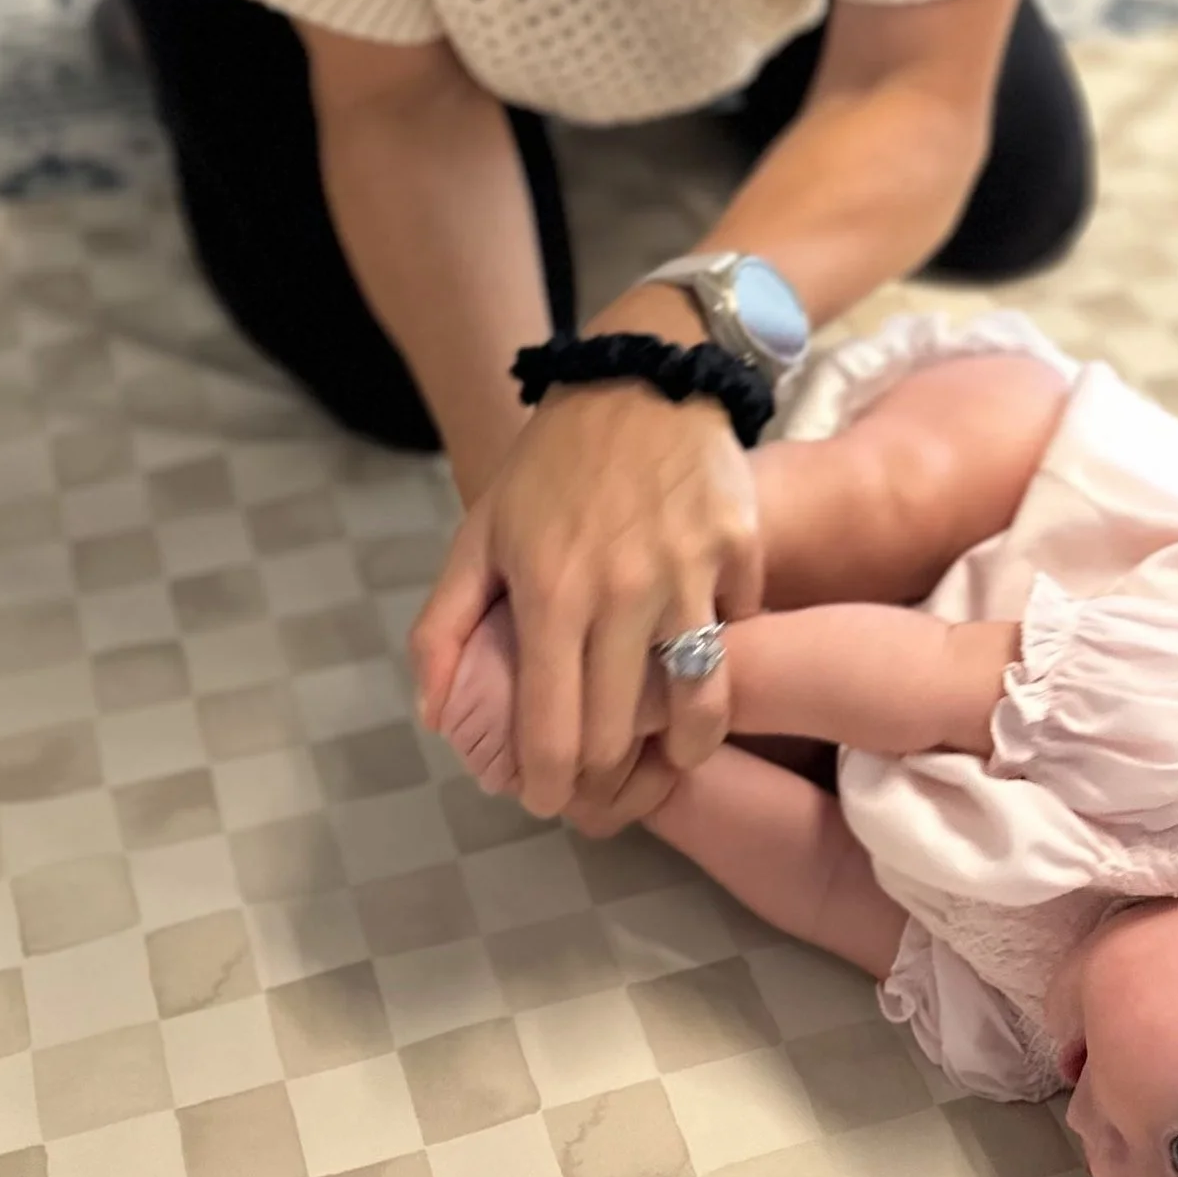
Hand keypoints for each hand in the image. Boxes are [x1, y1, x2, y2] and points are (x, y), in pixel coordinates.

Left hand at [411, 382, 760, 819]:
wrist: (642, 377)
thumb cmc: (553, 466)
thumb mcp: (479, 534)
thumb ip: (442, 627)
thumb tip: (436, 717)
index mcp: (548, 593)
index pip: (551, 730)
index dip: (548, 785)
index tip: (547, 799)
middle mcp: (622, 592)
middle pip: (622, 735)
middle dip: (606, 783)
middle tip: (599, 788)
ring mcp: (690, 574)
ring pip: (701, 706)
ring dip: (684, 749)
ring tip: (669, 756)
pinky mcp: (742, 553)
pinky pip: (741, 637)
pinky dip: (726, 664)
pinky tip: (705, 669)